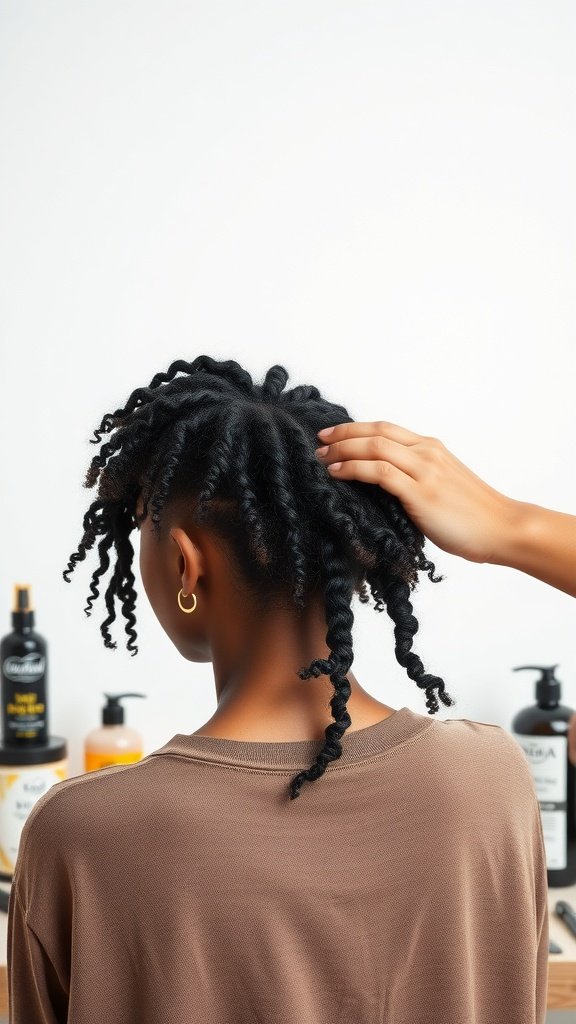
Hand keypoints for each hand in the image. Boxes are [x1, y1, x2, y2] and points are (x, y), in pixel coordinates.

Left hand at [315, 420, 520, 564]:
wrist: (502, 529)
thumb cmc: (473, 515)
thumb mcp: (441, 486)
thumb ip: (415, 478)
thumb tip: (380, 485)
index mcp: (431, 448)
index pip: (385, 428)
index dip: (354, 428)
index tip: (331, 434)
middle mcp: (427, 453)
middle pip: (375, 432)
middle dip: (342, 435)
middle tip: (318, 442)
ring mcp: (425, 471)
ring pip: (374, 448)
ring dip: (343, 451)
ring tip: (321, 459)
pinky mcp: (422, 493)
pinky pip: (380, 473)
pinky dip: (354, 469)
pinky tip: (336, 473)